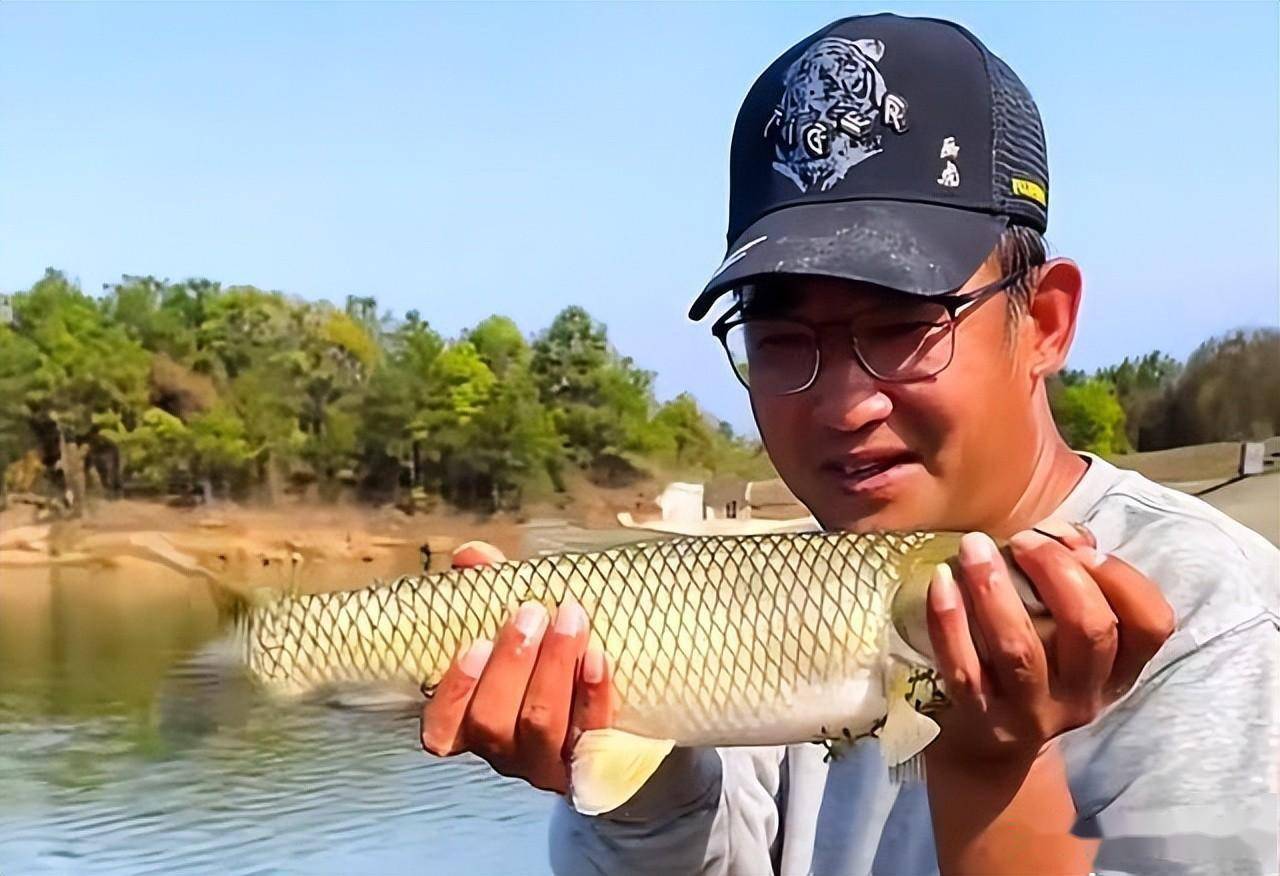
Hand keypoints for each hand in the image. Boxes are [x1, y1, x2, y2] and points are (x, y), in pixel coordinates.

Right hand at [420, 541, 613, 793]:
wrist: (624, 709)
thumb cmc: (549, 658)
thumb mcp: (515, 623)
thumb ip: (488, 590)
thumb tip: (472, 556)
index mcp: (471, 724)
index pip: (440, 728)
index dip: (453, 689)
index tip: (475, 641)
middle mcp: (505, 751)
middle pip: (492, 722)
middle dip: (511, 663)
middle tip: (532, 612)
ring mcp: (548, 762)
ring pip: (540, 724)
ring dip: (552, 666)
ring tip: (570, 618)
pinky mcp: (593, 758)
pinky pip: (591, 730)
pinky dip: (592, 691)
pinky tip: (598, 655)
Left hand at [925, 520, 1174, 766]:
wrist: (991, 745)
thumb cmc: (1037, 664)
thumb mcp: (1068, 634)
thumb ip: (1077, 577)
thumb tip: (1066, 534)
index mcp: (1118, 670)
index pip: (1151, 624)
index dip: (1122, 578)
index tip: (1082, 547)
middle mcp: (1084, 695)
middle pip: (1089, 630)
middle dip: (1056, 571)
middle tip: (1023, 540)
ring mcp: (1032, 712)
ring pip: (1021, 649)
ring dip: (995, 590)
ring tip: (974, 547)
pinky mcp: (981, 717)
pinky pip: (964, 668)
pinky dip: (949, 621)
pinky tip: (940, 581)